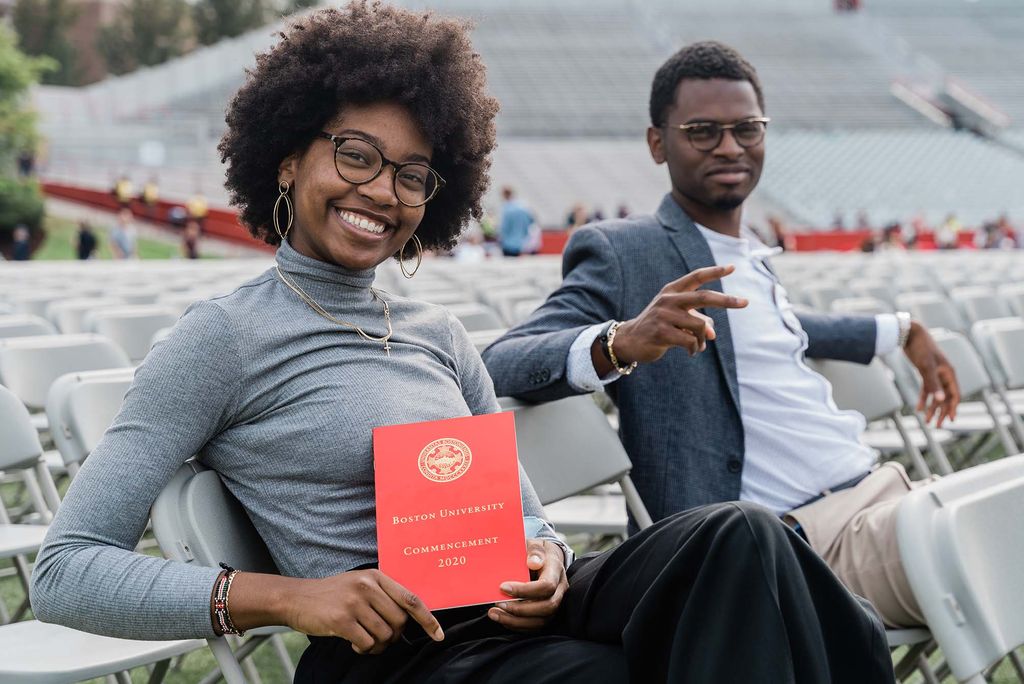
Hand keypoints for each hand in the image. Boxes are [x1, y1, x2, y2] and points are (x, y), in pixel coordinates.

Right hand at [284, 569, 443, 654]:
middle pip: (400, 622)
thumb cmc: (332, 595)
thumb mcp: (359, 584)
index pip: (411, 599)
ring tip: (363, 639)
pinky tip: (351, 642)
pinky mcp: (341, 619)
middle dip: (393, 636)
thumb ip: (383, 595)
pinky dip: (362, 648)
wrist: (295, 598)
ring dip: (376, 645)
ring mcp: (354, 602)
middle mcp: (367, 586)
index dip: (428, 619)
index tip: (439, 635)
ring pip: (384, 635)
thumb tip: (409, 618)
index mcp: (376, 576)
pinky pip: (366, 643)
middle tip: (378, 637)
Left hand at [487, 539, 567, 630]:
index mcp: (556, 570)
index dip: (524, 590)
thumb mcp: (536, 543)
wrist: (546, 558)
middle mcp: (560, 589)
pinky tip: (502, 618)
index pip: (546, 586)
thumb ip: (535, 550)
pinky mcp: (548, 612)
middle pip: (547, 607)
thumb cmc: (537, 551)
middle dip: (520, 609)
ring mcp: (556, 602)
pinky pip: (536, 625)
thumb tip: (533, 562)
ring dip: (516, 621)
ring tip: (495, 614)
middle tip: (498, 604)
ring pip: (541, 620)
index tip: (503, 587)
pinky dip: (518, 625)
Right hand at [594, 265, 747, 373]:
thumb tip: (712, 332)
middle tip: (745, 302)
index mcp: (672, 290)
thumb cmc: (658, 326)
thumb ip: (697, 320)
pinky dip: (695, 348)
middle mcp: (668, 299)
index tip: (733, 268)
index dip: (714, 272)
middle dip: (727, 300)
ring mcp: (664, 315)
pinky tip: (691, 351)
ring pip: (700, 325)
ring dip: (705, 339)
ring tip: (700, 346)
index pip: (696, 277)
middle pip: (704, 297)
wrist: (629, 340)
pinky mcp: (661, 332)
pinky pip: (690, 341)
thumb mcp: (677, 318)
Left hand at [904, 321, 959, 425]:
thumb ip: (933, 384)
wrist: (909, 334)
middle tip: (936, 425)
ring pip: (936, 395)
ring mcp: (935, 374)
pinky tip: (917, 408)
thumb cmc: (920, 348)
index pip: (955, 394)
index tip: (950, 420)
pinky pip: (926, 389)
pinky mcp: (925, 373)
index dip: (953, 408)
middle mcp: (944, 375)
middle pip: (946, 397)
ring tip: (926, 421)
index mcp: (949, 373)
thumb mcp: (926, 367)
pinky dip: (923, 398)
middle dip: (941, 411)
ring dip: (932, 408)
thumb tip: (940, 400)